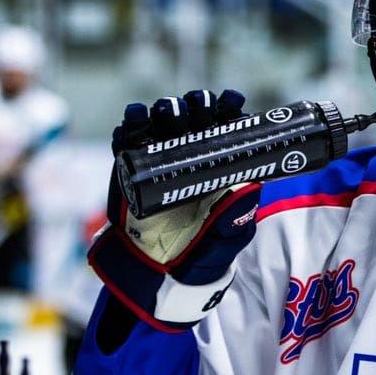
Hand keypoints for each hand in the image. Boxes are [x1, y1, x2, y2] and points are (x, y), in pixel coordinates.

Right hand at [88, 89, 261, 330]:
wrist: (158, 271)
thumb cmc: (200, 252)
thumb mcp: (225, 240)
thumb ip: (235, 219)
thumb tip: (248, 190)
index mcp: (220, 163)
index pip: (228, 127)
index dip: (231, 110)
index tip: (233, 104)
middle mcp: (191, 152)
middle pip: (196, 116)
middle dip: (199, 105)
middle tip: (201, 107)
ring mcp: (160, 155)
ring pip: (163, 120)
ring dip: (168, 110)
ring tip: (172, 113)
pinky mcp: (131, 164)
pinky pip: (128, 138)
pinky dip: (130, 124)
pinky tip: (136, 118)